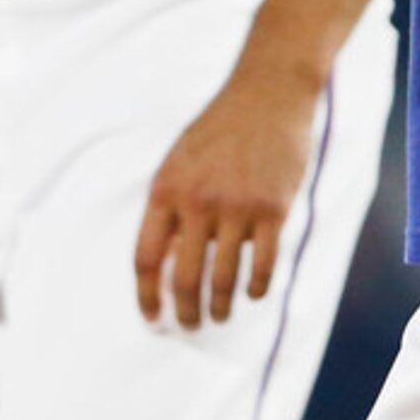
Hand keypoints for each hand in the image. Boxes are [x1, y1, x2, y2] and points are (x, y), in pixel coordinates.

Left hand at [137, 70, 317, 328]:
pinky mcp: (273, 209)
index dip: (147, 295)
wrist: (267, 93)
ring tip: (219, 316)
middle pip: (184, 277)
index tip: (152, 318)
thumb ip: (172, 206)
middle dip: (185, 311)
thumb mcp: (180, 160)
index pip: (147, 257)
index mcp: (166, 188)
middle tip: (191, 326)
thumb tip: (166, 263)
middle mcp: (197, 201)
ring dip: (220, 307)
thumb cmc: (220, 128)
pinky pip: (263, 265)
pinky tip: (253, 294)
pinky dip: (256, 288)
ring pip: (223, 278)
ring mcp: (237, 206)